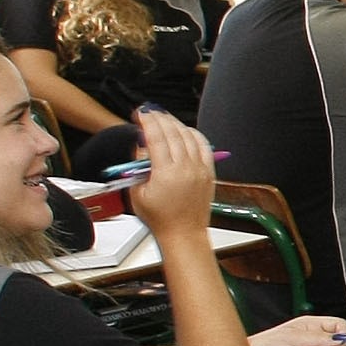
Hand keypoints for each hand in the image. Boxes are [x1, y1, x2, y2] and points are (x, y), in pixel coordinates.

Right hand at [128, 109, 219, 234]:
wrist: (183, 233)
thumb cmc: (159, 218)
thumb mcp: (136, 192)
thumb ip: (138, 165)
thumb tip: (141, 144)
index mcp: (166, 173)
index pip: (156, 137)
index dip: (147, 122)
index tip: (141, 114)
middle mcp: (186, 168)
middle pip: (173, 133)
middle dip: (160, 118)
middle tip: (150, 112)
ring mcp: (200, 169)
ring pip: (189, 136)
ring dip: (176, 124)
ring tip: (165, 119)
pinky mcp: (209, 173)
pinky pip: (204, 146)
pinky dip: (194, 135)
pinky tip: (186, 131)